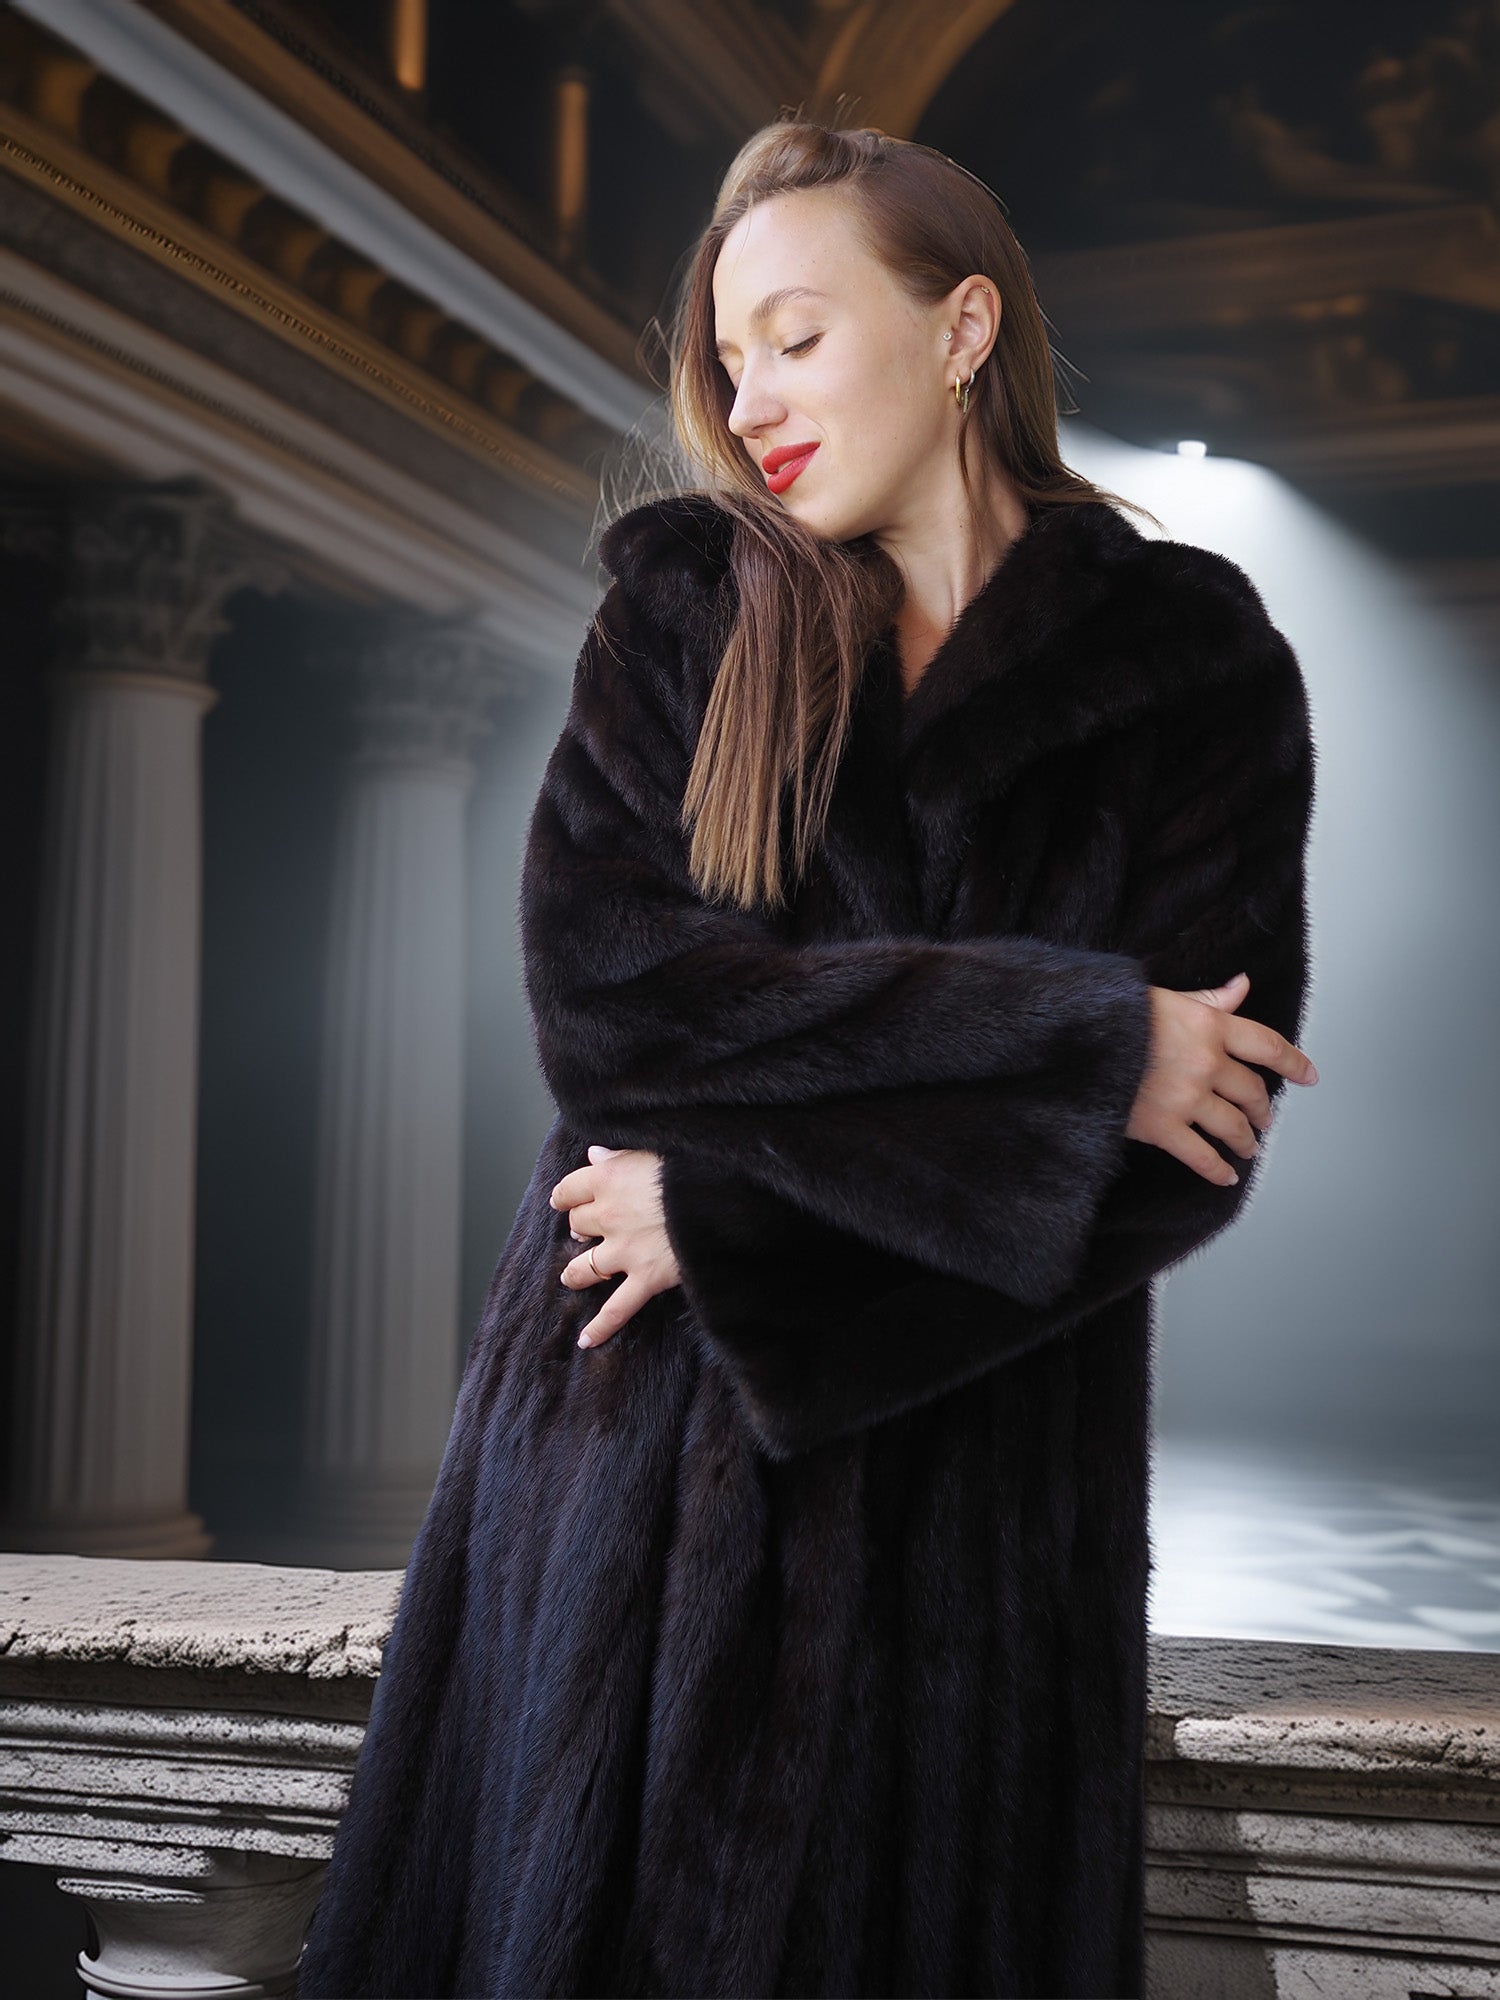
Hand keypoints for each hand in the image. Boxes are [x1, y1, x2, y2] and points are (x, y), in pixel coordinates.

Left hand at [548, 1145, 682, 1347]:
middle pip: (579, 1224)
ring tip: (572, 1276)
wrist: (722, 1197)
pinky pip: (617, 1309)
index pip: (570, 1189)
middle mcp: (609, 1215)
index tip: (565, 1199)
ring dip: (576, 1272)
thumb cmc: (694, 1168)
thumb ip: (621, 1156)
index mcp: (608, 1179)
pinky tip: (587, 1339)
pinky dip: (601, 1327)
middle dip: (581, 1227)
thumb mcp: (654, 1150)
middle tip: (586, 1230)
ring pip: (586, 1266)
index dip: (566, 1194)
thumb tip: (595, 1155)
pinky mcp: (644, 1278)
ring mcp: (624, 1250)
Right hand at [1128, 971, 1318, 1186]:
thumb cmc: (1112, 1015)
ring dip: (1245, 1140)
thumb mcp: (1164, 997)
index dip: (1294, 1062)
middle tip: (1264, 1118)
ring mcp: (1186, 1098)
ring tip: (1248, 1147)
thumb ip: (1207, 999)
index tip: (1308, 1076)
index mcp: (1210, 1026)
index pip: (1267, 1045)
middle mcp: (1206, 1063)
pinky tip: (1225, 1176)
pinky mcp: (1162, 1127)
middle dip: (1262, 1108)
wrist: (1072, 1041)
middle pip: (1252, 1091)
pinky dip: (1217, 1170)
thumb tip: (1241, 986)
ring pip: (1233, 1126)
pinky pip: (1201, 1156)